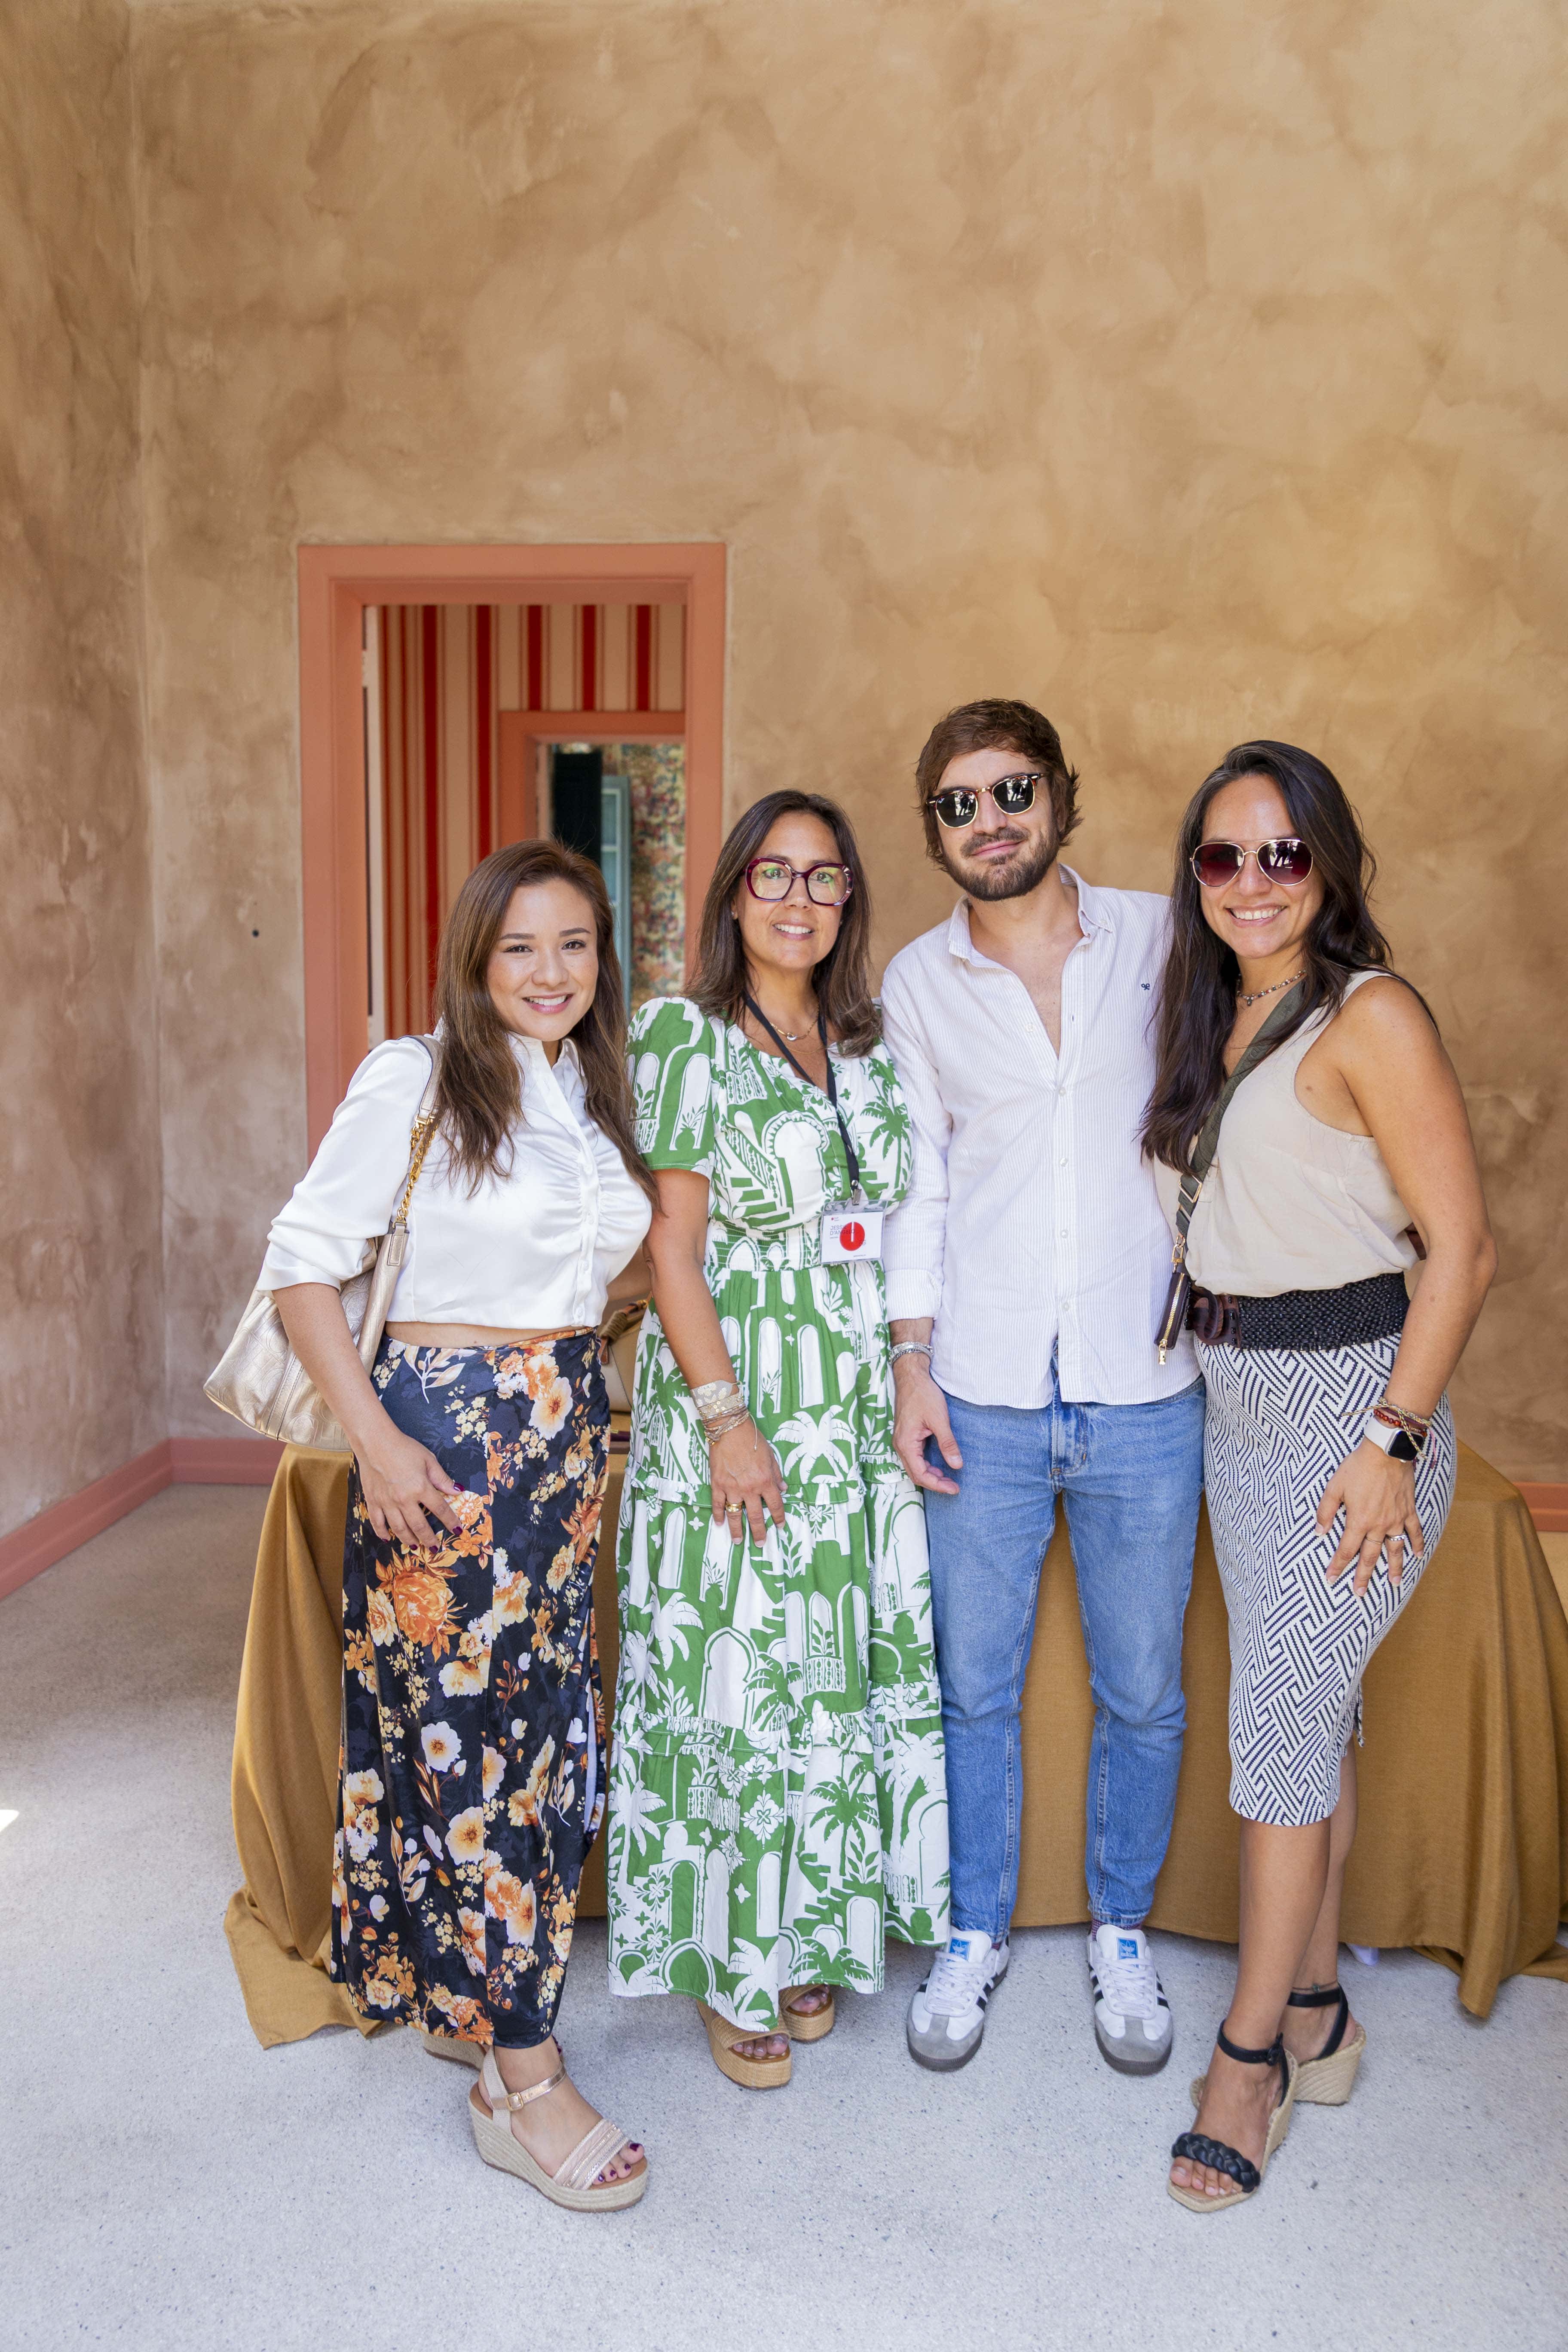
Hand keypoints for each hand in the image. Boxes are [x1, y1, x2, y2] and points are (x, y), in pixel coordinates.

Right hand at [357, 1423, 464, 1549]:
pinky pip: (377, 1522)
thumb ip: (441, 1478)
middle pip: (419, 1525)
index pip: (440, 1509)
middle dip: (429, 1538)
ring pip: (399, 1528)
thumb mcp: (428, 1459)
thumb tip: (457, 1490)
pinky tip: (388, 1538)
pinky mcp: (373, 1501)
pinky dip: (382, 1532)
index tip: (457, 1530)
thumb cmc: (403, 1448)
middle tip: (434, 1547)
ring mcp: (387, 1502)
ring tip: (415, 1546)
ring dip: (409, 1540)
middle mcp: (404, 1499)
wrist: (375, 1442)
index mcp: (421, 1488)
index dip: (450, 1521)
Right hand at [708, 1416, 785, 1543]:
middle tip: (760, 1544)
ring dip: (737, 1530)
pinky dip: (718, 1515)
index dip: (779, 1517)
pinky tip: (720, 1524)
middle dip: (759, 1532)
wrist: (730, 1429)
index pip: (775, 1504)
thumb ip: (776, 1474)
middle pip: (756, 1516)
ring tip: (738, 1541)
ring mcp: (732, 1487)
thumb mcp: (770, 1455)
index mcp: (765, 1481)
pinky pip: (718, 1504)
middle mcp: (750, 1488)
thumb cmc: (752, 1439)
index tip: (780, 1526)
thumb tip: (783, 1489)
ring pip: (736, 1514)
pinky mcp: (718, 1484)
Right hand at [893, 1360, 962, 1494]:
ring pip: (914, 1467)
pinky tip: (938, 1465)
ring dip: (930, 1475)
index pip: (920, 1474)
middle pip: (915, 1474)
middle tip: (953, 1487)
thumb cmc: (923, 1395)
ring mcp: (902, 1441)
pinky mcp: (906, 1436)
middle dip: (934, 1483)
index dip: (937, 1485)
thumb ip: (948, 1444)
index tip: (954, 1488)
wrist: (911, 1377)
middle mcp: (900, 1445)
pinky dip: (926, 1465)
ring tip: (948, 1478)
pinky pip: (914, 1458)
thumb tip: (957, 1465)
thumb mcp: (939, 1419)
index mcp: (906, 1443)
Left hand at [1317, 1441, 1423, 1594]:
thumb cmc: (1358, 1467)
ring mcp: (1396, 1519)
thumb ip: (1325, 1511)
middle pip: (1370, 1556)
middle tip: (1359, 1593)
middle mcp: (1379, 1525)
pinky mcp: (1408, 1510)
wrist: (1386, 1451)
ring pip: (1395, 1549)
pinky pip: (1414, 1531)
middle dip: (1363, 1576)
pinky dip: (1416, 1543)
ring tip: (1393, 1584)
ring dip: (1394, 1568)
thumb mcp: (1334, 1487)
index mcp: (1359, 1521)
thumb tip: (1319, 1532)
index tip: (1331, 1579)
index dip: (1338, 1566)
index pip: (1346, 1550)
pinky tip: (1417, 1555)